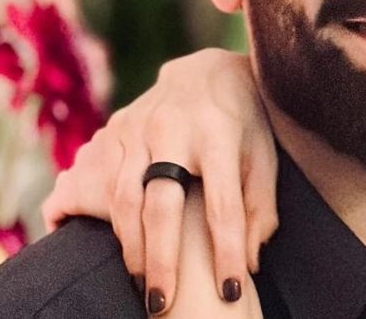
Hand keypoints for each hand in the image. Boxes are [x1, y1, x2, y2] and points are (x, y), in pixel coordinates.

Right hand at [40, 48, 278, 312]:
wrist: (209, 70)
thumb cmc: (245, 124)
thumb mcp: (263, 156)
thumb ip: (260, 206)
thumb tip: (252, 260)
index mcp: (220, 134)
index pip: (224, 205)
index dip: (228, 252)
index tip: (232, 291)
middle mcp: (175, 128)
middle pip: (163, 205)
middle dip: (163, 260)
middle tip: (163, 306)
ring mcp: (140, 126)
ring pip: (124, 198)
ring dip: (131, 249)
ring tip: (143, 285)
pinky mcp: (117, 128)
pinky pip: (101, 182)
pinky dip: (103, 221)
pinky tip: (112, 249)